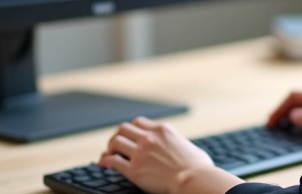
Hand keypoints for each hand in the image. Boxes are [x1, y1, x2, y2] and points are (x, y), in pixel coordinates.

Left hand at [100, 117, 242, 193]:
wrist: (193, 179)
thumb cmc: (198, 168)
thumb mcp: (190, 147)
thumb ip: (181, 144)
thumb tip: (185, 150)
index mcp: (162, 130)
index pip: (139, 122)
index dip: (132, 128)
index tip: (130, 136)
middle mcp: (149, 138)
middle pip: (123, 128)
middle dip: (117, 135)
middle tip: (115, 144)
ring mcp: (140, 153)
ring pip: (115, 141)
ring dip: (110, 147)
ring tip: (108, 153)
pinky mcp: (133, 169)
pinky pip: (112, 160)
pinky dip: (104, 160)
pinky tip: (103, 163)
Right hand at [267, 89, 301, 144]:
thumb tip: (292, 115)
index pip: (295, 96)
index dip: (281, 108)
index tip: (271, 121)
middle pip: (297, 100)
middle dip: (283, 110)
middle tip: (271, 125)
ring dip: (290, 114)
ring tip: (279, 126)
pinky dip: (299, 118)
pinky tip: (295, 126)